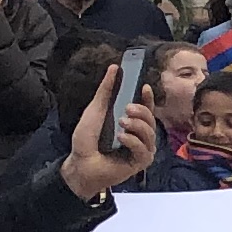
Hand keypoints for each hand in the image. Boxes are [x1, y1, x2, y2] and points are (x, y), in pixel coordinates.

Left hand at [59, 71, 161, 200]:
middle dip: (142, 111)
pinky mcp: (141, 162)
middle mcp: (139, 135)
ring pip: (150, 133)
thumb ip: (106, 90)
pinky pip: (145, 149)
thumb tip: (114, 67)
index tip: (144, 87)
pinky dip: (133, 141)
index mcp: (130, 122)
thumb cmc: (86, 140)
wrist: (80, 164)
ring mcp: (142, 149)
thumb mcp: (95, 110)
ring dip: (137, 126)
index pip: (146, 108)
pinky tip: (121, 138)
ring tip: (121, 124)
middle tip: (127, 109)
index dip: (148, 97)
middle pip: (151, 119)